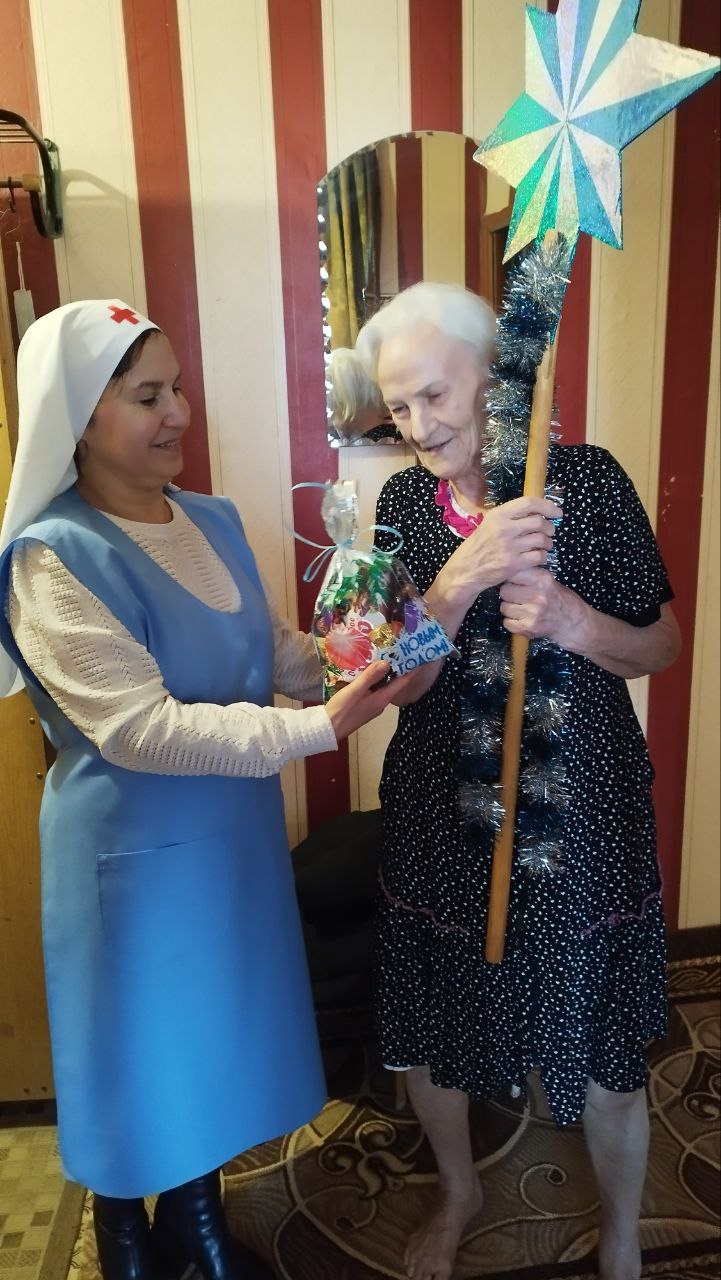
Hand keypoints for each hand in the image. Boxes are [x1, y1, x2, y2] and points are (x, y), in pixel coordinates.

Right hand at [325, 661, 412, 740]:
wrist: (328, 728)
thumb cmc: (342, 709)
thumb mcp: (355, 690)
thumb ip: (371, 676)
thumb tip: (387, 663)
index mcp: (382, 699)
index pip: (402, 682)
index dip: (410, 669)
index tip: (415, 656)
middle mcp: (381, 703)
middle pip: (394, 684)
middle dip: (398, 669)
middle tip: (399, 651)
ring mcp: (373, 705)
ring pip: (383, 687)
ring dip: (385, 674)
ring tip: (385, 657)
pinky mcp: (365, 706)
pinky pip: (375, 690)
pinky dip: (375, 680)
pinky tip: (369, 673)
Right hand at [436, 496, 559, 606]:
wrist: (466, 569)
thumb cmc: (480, 546)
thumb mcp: (489, 524)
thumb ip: (510, 517)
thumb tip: (538, 511)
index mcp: (498, 515)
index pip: (529, 503)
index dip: (547, 506)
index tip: (557, 512)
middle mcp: (504, 528)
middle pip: (539, 522)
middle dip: (549, 527)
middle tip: (549, 532)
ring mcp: (509, 547)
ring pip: (542, 540)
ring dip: (548, 543)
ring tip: (544, 545)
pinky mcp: (514, 564)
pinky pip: (539, 556)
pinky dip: (542, 556)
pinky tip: (537, 557)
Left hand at [499, 568, 587, 644]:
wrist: (572, 622)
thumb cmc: (558, 598)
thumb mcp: (548, 580)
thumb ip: (529, 574)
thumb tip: (505, 572)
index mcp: (542, 579)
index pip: (512, 573)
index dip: (511, 578)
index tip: (514, 582)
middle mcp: (538, 595)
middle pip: (505, 591)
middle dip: (508, 594)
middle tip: (518, 597)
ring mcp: (533, 613)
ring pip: (504, 607)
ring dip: (509, 609)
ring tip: (521, 608)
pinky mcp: (530, 628)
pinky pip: (507, 623)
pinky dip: (511, 622)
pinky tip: (521, 619)